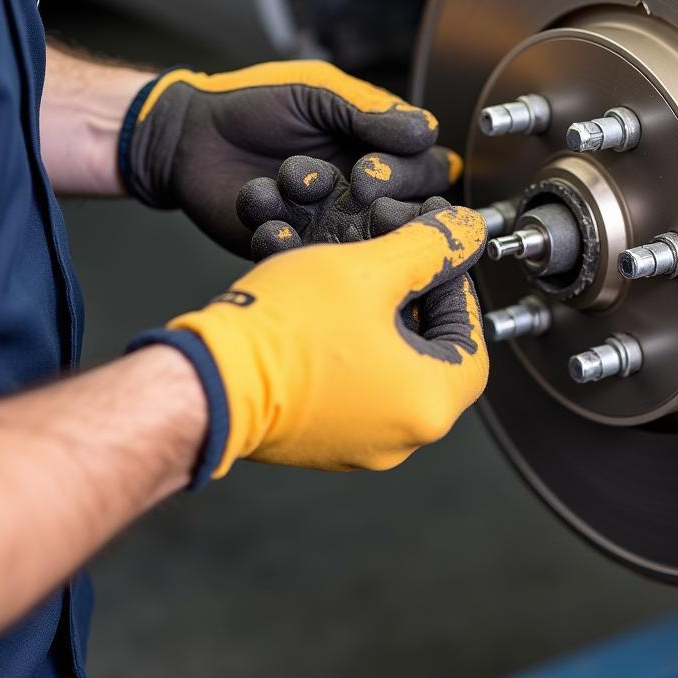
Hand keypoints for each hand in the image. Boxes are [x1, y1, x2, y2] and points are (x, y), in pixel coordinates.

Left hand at [120, 61, 460, 255]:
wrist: (190, 132)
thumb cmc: (256, 102)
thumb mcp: (318, 91)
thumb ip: (371, 109)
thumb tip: (426, 130)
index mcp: (381, 151)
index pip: (429, 170)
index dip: (413, 174)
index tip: (373, 165)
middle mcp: (366, 193)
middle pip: (411, 213)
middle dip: (389, 202)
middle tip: (358, 185)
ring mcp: (334, 224)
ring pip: (366, 242)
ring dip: (341, 222)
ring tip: (298, 189)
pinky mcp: (297, 248)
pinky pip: (311, 259)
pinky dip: (292, 241)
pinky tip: (271, 222)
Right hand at [130, 206, 487, 475]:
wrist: (204, 379)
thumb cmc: (285, 330)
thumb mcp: (369, 269)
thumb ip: (429, 247)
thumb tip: (468, 231)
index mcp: (429, 404)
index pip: (472, 337)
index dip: (454, 285)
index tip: (429, 255)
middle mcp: (403, 439)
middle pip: (434, 354)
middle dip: (417, 301)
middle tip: (392, 263)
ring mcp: (362, 446)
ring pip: (395, 369)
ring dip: (384, 322)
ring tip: (356, 282)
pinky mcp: (325, 442)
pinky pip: (360, 389)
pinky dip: (355, 349)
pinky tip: (328, 315)